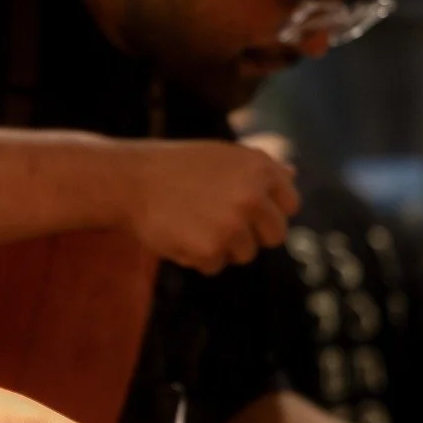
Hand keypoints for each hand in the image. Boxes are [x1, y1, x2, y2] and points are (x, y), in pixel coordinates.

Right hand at [116, 140, 299, 274]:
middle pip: (275, 236)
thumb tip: (293, 175)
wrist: (129, 180)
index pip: (290, 204)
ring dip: (222, 246)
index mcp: (260, 168)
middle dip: (251, 234)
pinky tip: (179, 234)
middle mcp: (252, 196)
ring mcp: (232, 225)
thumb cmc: (175, 166)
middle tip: (218, 222)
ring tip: (192, 224)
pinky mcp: (210, 250)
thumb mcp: (222, 156)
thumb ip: (259, 168)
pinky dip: (197, 257)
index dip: (267, 210)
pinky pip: (215, 266)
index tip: (245, 209)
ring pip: (245, 254)